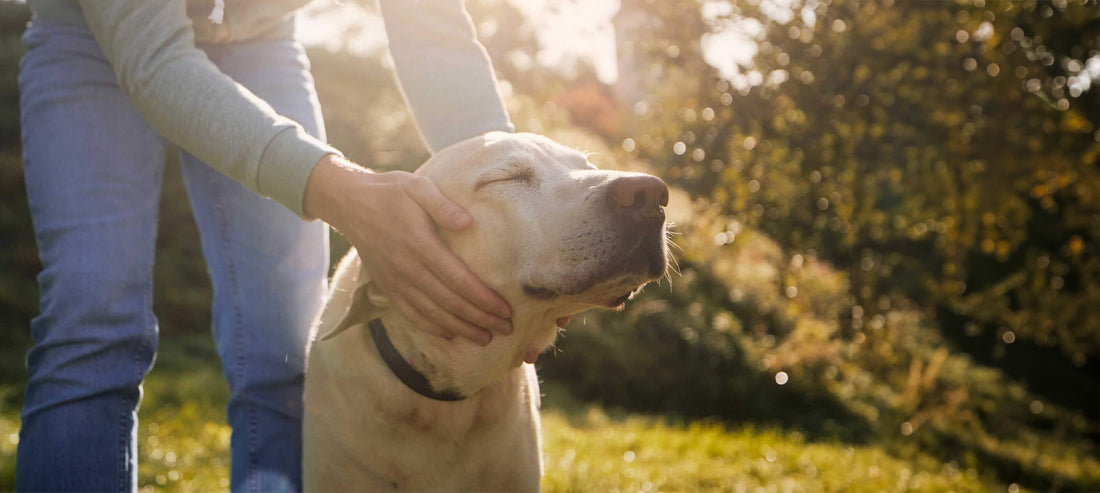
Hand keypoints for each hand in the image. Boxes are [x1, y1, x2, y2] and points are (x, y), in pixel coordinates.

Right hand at [303, 154, 511, 344]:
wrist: (350, 204)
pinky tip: (451, 335)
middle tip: (506, 329)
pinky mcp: (387, 287)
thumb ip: (443, 204)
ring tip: (485, 338)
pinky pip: (411, 314)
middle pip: (450, 302)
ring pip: (432, 314)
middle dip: (480, 318)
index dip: (483, 298)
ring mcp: (395, 281)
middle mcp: (407, 268)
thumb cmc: (391, 191)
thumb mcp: (417, 186)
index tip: (505, 309)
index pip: (458, 280)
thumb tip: (468, 223)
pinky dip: (432, 327)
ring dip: (461, 328)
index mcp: (419, 244)